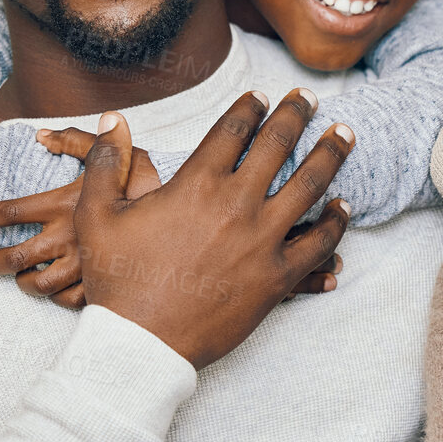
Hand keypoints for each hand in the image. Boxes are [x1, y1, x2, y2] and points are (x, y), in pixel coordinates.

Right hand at [0, 126, 339, 308]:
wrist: (140, 344)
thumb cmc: (118, 280)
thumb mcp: (98, 216)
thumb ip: (106, 162)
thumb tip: (112, 119)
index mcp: (196, 183)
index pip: (233, 129)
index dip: (249, 107)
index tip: (260, 97)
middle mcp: (236, 204)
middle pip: (277, 144)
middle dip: (295, 114)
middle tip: (306, 99)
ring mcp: (262, 240)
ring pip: (310, 184)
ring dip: (331, 154)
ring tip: (345, 134)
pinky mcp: (278, 276)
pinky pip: (319, 242)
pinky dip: (336, 221)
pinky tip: (344, 205)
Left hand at [0, 137, 162, 308]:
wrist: (190, 219)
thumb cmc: (154, 183)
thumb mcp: (119, 153)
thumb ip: (76, 142)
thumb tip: (40, 135)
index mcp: (64, 206)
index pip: (9, 213)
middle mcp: (67, 240)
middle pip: (13, 258)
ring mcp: (84, 268)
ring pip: (38, 285)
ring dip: (22, 284)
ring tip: (18, 281)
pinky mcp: (104, 288)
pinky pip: (70, 302)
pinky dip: (59, 300)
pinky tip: (59, 294)